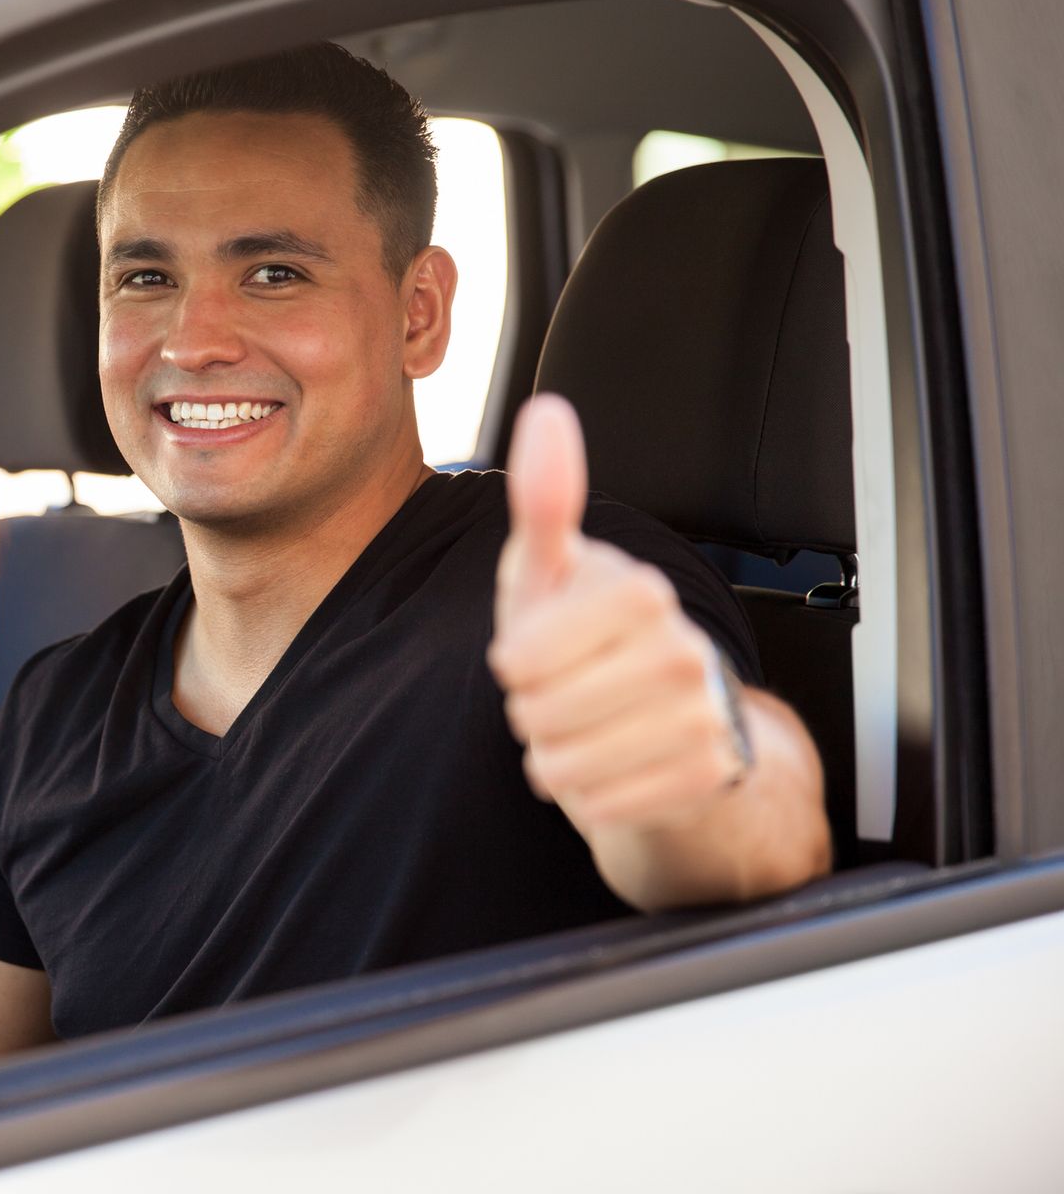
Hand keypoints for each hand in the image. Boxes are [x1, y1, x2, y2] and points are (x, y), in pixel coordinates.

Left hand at [488, 394, 749, 835]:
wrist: (664, 719)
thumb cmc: (589, 637)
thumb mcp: (551, 571)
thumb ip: (543, 500)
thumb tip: (547, 414)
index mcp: (640, 593)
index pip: (519, 658)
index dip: (511, 665)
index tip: (534, 651)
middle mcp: (683, 650)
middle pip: (538, 715)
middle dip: (530, 715)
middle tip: (562, 694)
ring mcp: (703, 715)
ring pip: (568, 765)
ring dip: (553, 759)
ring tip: (581, 730)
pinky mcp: (709, 776)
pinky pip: (605, 806)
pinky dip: (590, 797)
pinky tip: (609, 768)